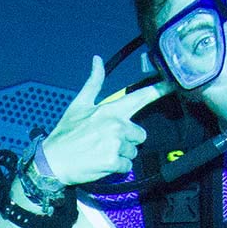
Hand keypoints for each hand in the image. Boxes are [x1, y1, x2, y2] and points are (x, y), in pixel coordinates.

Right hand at [40, 57, 174, 184]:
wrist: (53, 160)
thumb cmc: (66, 133)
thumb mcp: (79, 104)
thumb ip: (94, 82)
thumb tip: (97, 59)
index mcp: (110, 110)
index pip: (140, 97)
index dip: (159, 90)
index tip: (173, 83)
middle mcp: (116, 125)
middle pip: (140, 134)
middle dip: (128, 140)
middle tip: (106, 141)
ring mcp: (115, 144)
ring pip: (133, 151)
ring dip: (120, 155)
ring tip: (100, 152)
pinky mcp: (113, 161)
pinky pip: (126, 166)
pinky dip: (115, 167)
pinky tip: (100, 163)